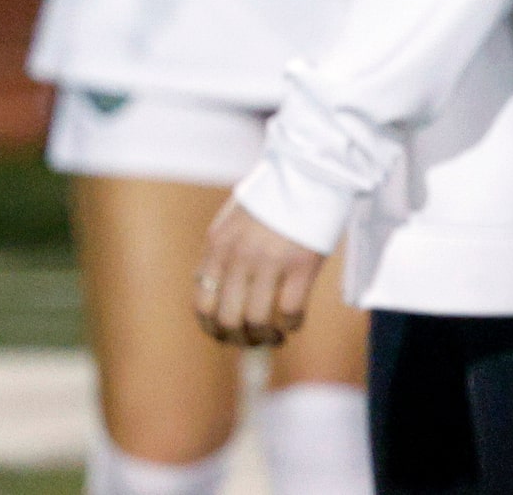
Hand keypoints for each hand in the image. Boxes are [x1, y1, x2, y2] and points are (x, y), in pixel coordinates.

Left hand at [196, 197, 325, 346]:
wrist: (310, 170)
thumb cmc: (274, 195)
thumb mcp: (234, 221)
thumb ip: (225, 254)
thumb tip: (223, 293)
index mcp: (218, 246)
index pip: (202, 304)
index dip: (212, 328)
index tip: (226, 335)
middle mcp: (239, 257)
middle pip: (227, 319)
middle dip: (239, 338)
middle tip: (253, 340)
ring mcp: (270, 261)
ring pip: (257, 320)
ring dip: (264, 337)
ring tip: (274, 337)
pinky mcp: (302, 264)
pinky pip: (290, 311)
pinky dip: (292, 324)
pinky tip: (295, 322)